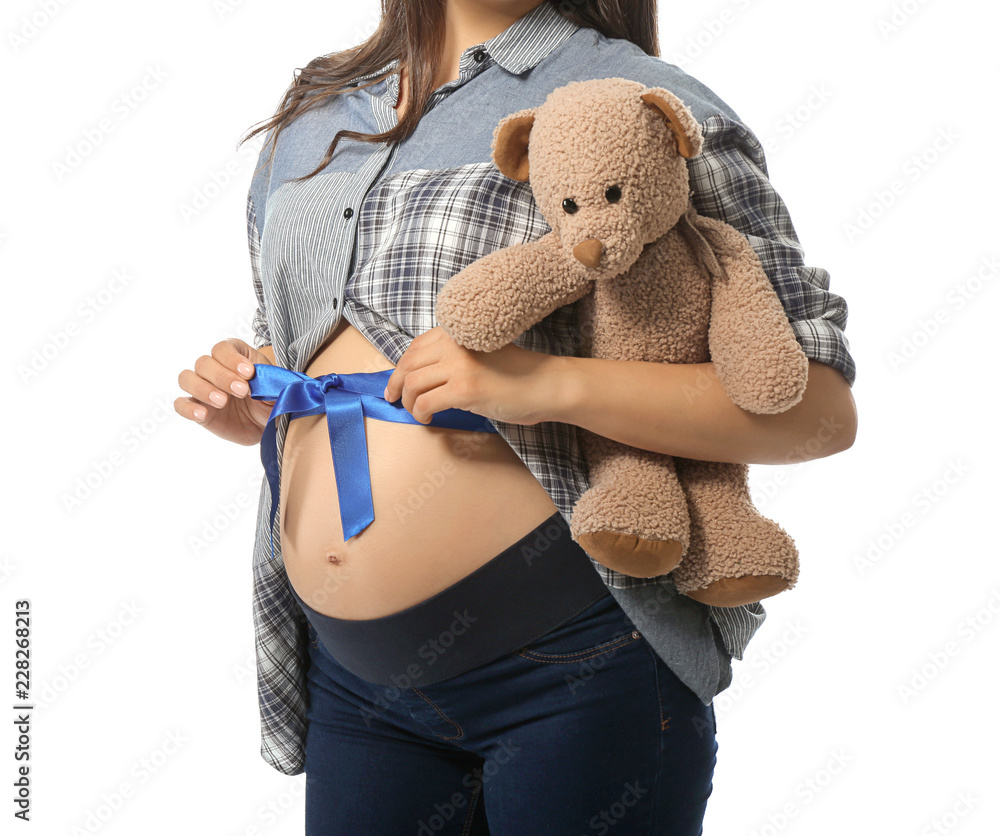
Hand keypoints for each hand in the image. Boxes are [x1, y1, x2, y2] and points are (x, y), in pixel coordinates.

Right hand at [175, 338, 275, 445]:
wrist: (268, 424)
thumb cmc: (271, 400)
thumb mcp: (276, 389)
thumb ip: (269, 382)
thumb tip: (259, 382)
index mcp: (235, 356)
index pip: (223, 348)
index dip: (233, 359)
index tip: (249, 372)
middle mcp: (215, 368)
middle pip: (203, 363)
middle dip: (222, 376)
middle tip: (242, 391)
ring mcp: (203, 388)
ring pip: (187, 378)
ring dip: (202, 388)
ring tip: (223, 402)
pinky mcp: (198, 408)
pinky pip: (181, 404)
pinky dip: (188, 408)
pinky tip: (203, 414)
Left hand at [382, 325, 568, 425]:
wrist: (546, 385)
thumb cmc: (518, 374)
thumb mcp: (481, 355)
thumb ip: (454, 358)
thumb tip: (422, 378)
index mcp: (458, 333)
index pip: (416, 347)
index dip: (402, 367)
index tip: (397, 383)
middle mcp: (455, 344)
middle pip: (409, 364)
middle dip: (396, 384)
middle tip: (394, 399)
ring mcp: (459, 366)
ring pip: (413, 385)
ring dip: (409, 402)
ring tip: (417, 412)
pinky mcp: (464, 389)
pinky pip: (426, 402)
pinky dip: (421, 413)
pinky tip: (428, 418)